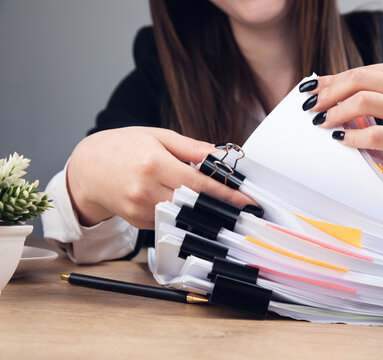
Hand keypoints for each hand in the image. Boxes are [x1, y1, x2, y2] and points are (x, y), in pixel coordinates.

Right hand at [67, 126, 252, 228]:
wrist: (87, 169)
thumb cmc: (123, 147)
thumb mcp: (157, 137)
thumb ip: (191, 148)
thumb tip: (221, 155)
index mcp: (154, 164)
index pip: (199, 184)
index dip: (227, 194)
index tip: (248, 200)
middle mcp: (146, 189)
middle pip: (195, 203)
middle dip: (221, 205)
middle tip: (243, 205)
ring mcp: (140, 209)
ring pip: (184, 214)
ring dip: (203, 210)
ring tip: (220, 204)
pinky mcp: (138, 222)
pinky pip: (170, 219)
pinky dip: (183, 212)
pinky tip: (188, 204)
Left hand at [303, 62, 382, 212]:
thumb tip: (338, 89)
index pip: (361, 70)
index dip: (332, 80)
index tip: (311, 90)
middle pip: (359, 80)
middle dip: (328, 93)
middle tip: (311, 106)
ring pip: (363, 102)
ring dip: (335, 112)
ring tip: (321, 122)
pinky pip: (374, 135)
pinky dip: (352, 136)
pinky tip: (340, 139)